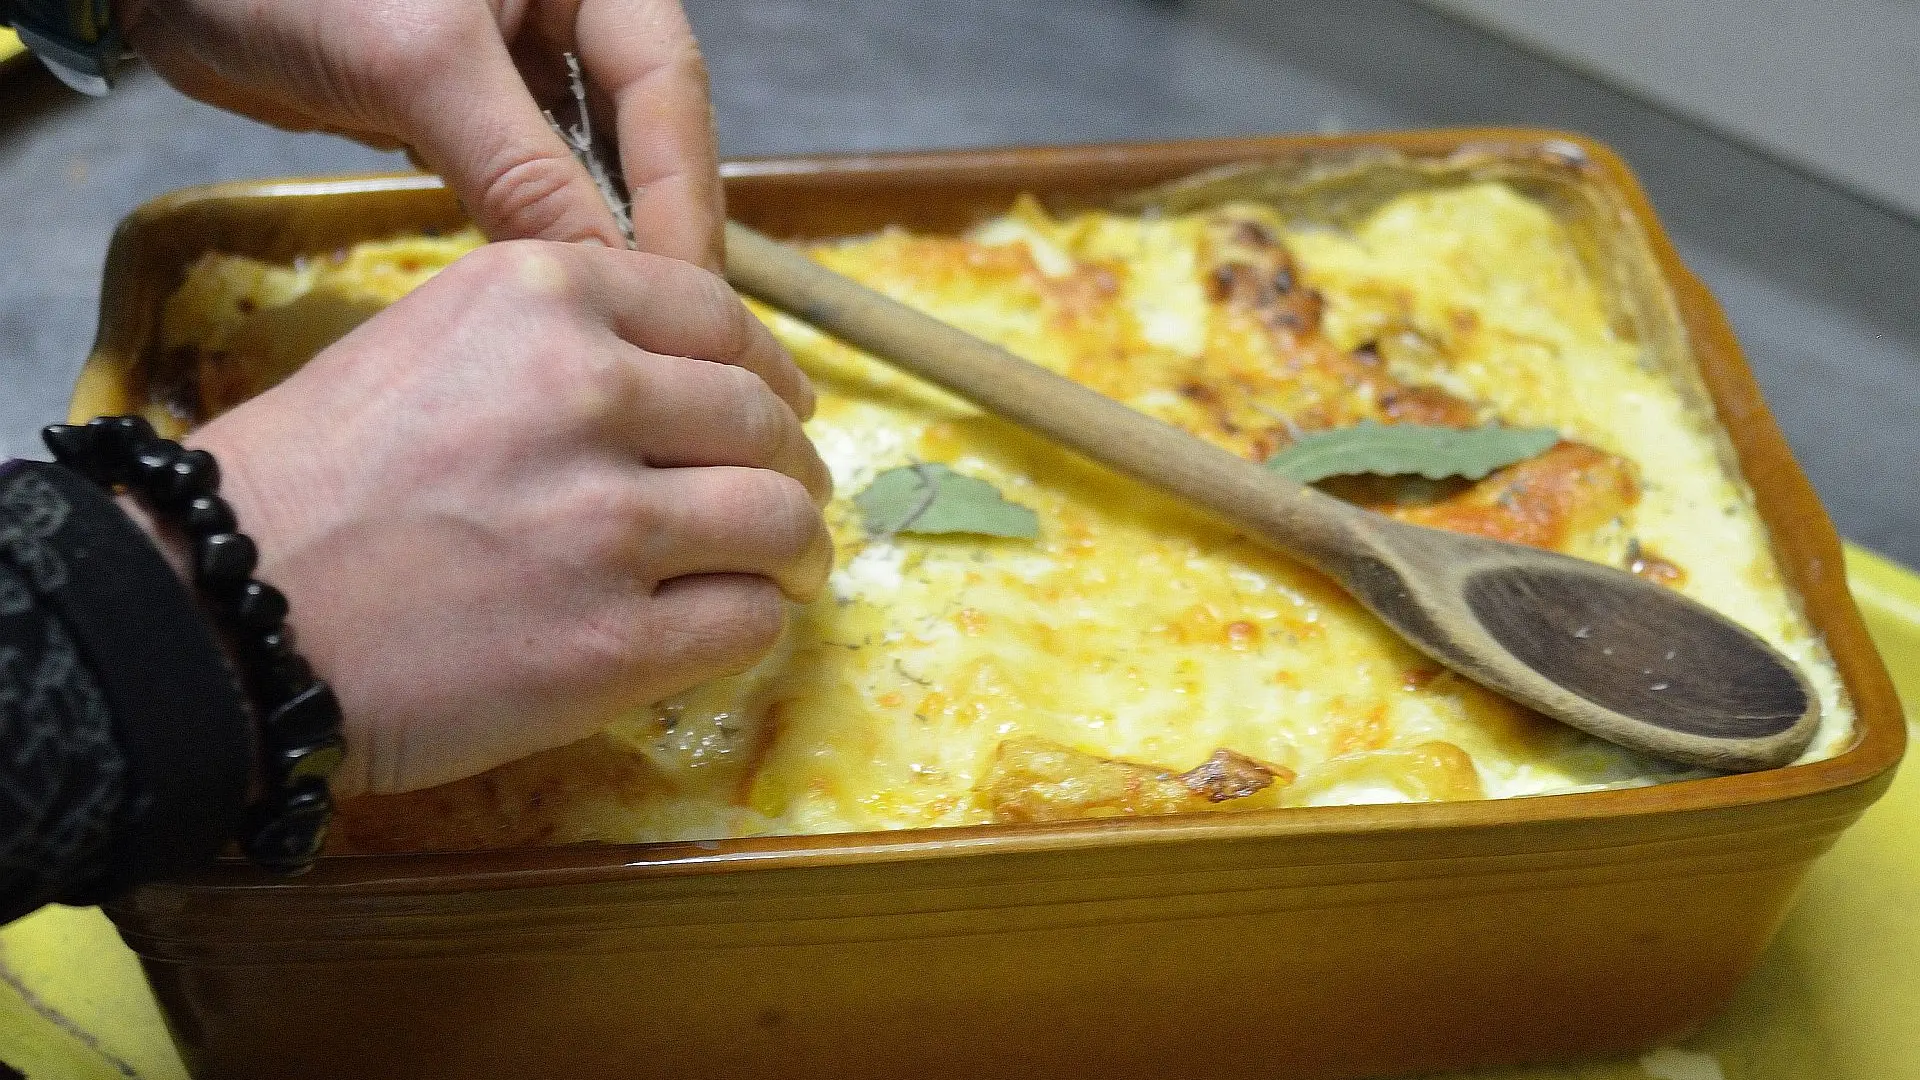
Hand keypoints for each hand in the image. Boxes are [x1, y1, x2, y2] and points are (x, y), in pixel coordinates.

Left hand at [120, 0, 721, 264]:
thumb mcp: (421, 64)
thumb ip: (523, 170)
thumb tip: (608, 280)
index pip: (668, 85)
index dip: (682, 190)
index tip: (686, 291)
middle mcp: (565, 7)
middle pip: (644, 125)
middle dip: (654, 219)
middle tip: (669, 324)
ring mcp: (512, 55)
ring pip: (589, 156)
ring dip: (602, 232)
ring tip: (623, 320)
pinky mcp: (457, 100)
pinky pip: (526, 172)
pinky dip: (539, 227)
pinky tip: (554, 287)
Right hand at [187, 241, 830, 795]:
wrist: (221, 611)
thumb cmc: (311, 480)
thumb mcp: (429, 342)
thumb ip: (559, 343)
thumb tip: (686, 380)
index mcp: (544, 298)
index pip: (720, 317)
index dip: (768, 371)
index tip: (782, 408)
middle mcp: (591, 391)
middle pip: (763, 422)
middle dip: (791, 466)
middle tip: (788, 505)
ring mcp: (609, 522)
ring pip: (779, 521)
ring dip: (794, 552)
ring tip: (784, 573)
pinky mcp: (613, 644)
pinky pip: (746, 621)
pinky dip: (751, 624)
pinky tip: (722, 627)